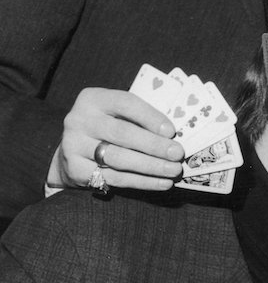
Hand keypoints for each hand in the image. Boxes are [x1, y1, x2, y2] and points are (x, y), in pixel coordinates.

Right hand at [47, 88, 183, 191]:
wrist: (75, 150)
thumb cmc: (109, 127)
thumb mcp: (120, 114)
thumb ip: (141, 119)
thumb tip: (173, 137)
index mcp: (93, 99)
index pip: (125, 103)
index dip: (150, 117)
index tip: (171, 131)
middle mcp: (79, 120)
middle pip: (122, 133)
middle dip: (154, 145)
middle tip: (177, 154)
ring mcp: (74, 145)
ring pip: (118, 158)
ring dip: (151, 166)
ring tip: (174, 170)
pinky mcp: (76, 170)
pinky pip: (115, 178)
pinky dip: (142, 182)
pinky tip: (162, 183)